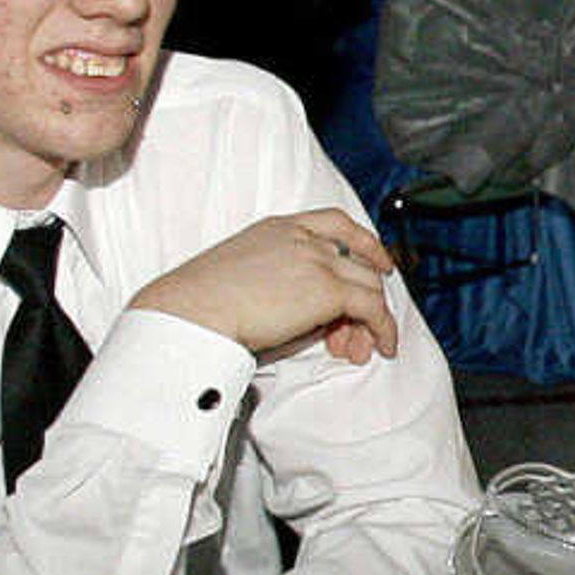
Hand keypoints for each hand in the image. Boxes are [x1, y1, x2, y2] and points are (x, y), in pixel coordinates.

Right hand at [129, 210, 399, 363]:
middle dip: (361, 300)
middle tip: (349, 337)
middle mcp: (303, 238)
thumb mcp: (248, 277)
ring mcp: (317, 261)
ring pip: (369, 286)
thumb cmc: (202, 303)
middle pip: (356, 263)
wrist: (190, 311)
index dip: (365, 243)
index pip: (335, 223)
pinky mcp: (327, 290)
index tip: (378, 263)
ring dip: (369, 321)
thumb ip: (287, 282)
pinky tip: (380, 347)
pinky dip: (383, 329)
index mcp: (278, 228)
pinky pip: (373, 308)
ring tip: (355, 351)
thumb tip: (316, 316)